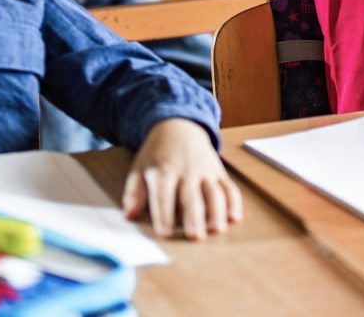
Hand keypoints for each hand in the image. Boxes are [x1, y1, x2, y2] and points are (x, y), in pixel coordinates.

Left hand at [122, 118, 243, 239]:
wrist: (179, 126)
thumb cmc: (157, 153)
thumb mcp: (139, 168)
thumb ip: (134, 193)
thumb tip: (128, 215)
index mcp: (163, 171)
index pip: (163, 194)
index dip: (164, 214)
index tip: (165, 233)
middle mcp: (186, 171)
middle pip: (191, 196)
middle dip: (194, 217)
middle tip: (196, 236)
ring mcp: (205, 171)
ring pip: (213, 192)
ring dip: (217, 211)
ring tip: (217, 229)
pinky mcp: (219, 172)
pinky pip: (229, 187)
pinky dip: (234, 202)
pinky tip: (235, 217)